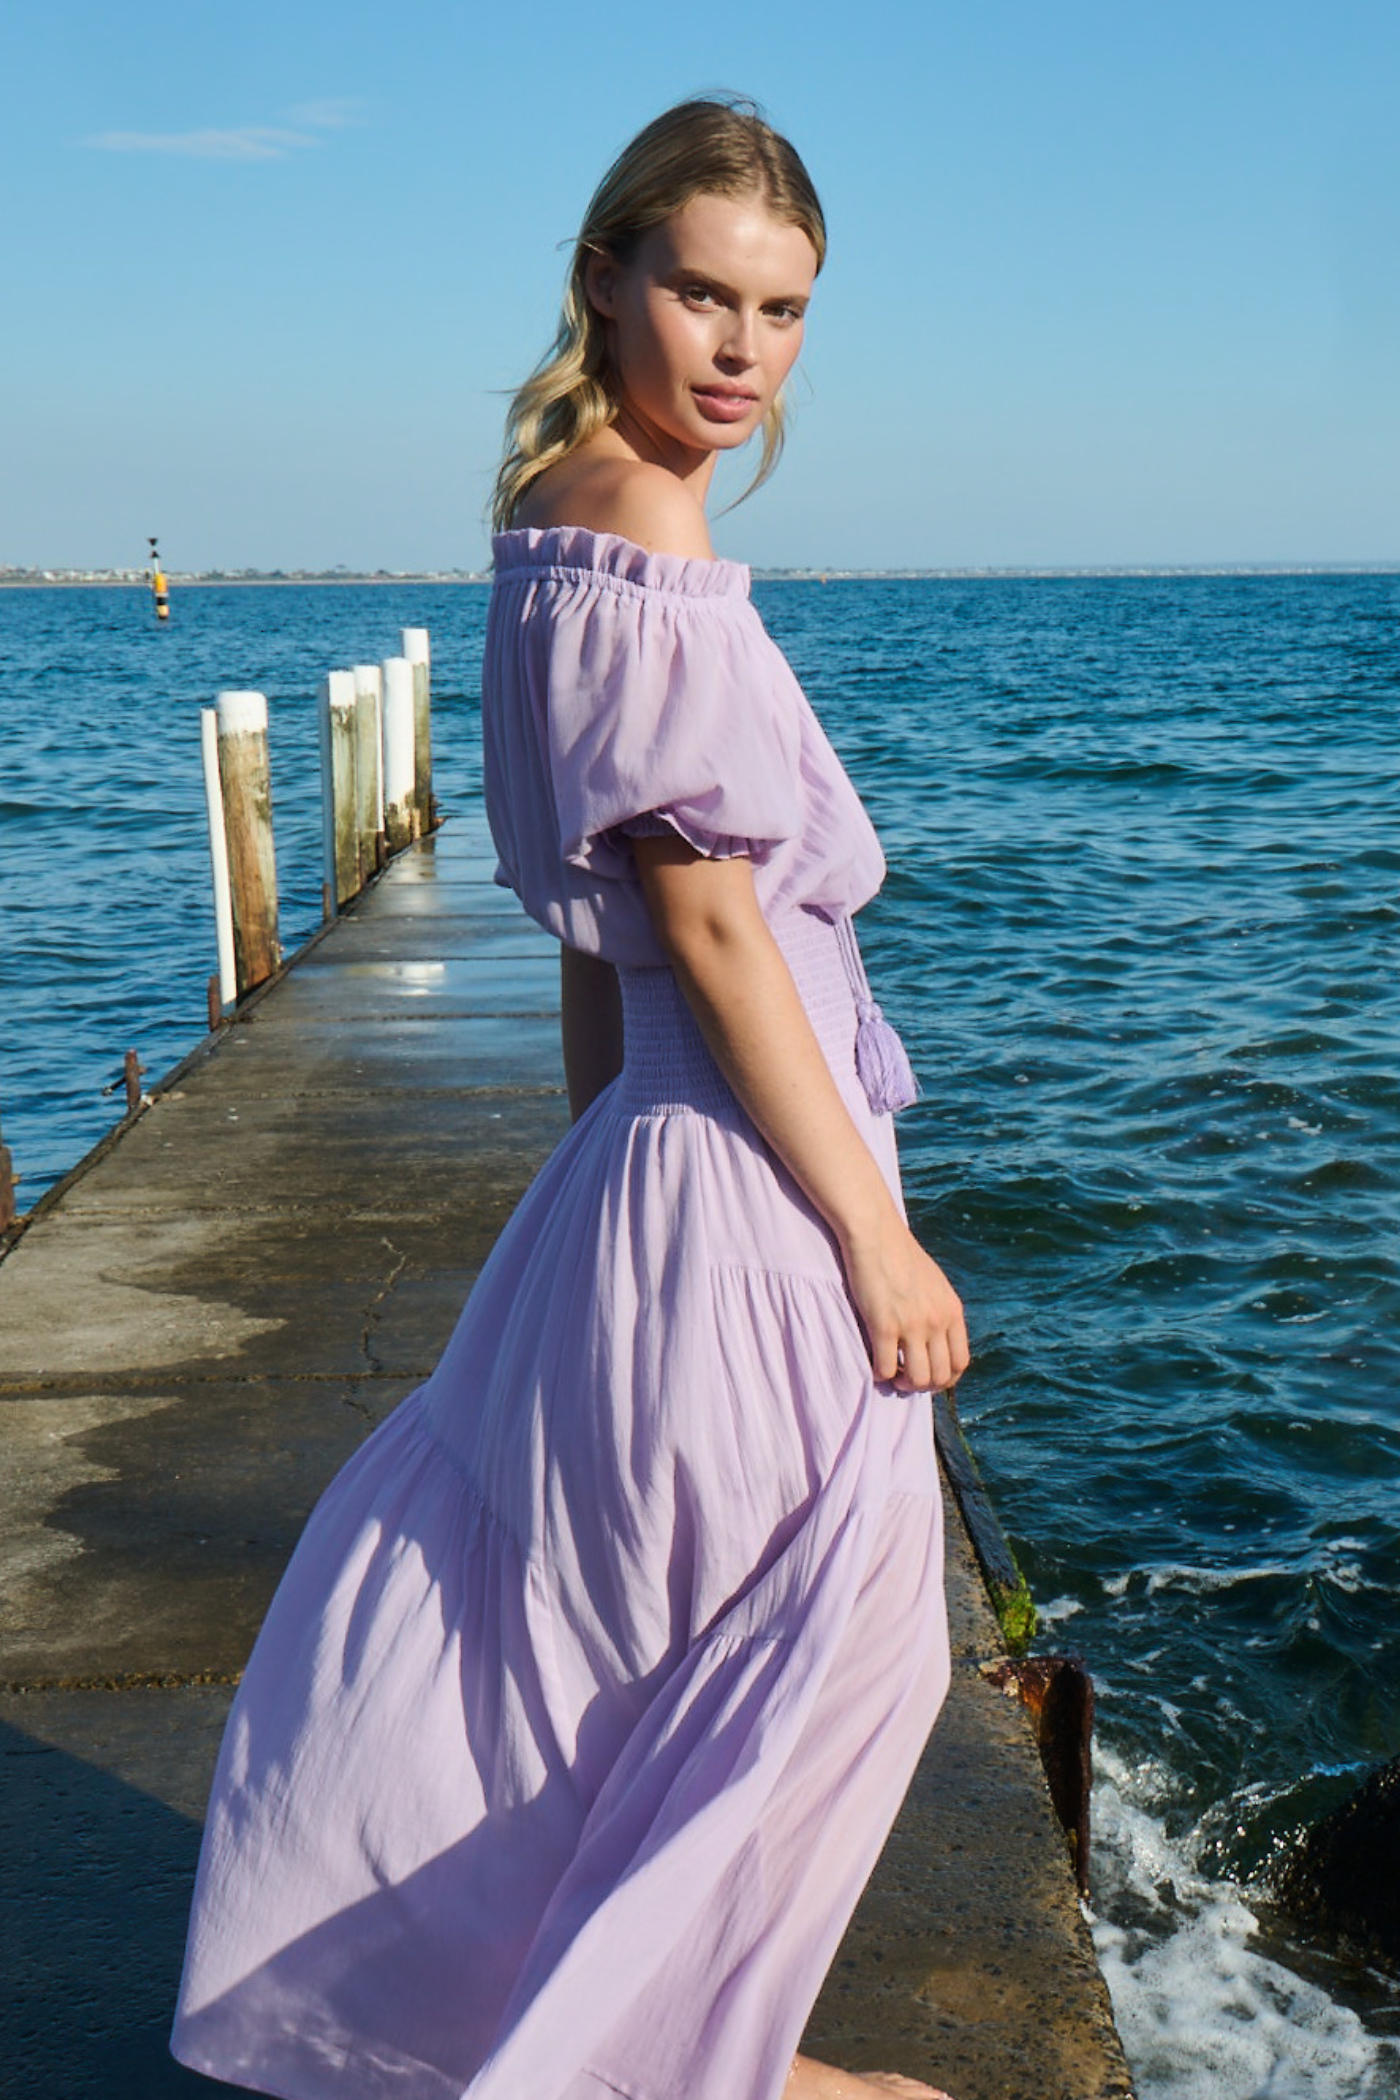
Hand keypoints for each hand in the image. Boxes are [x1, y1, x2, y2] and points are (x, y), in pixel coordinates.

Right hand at [839, 1213, 969, 1393]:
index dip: (946, 1379)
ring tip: (892, 1375)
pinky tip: (874, 1362)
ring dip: (903, 1385)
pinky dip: (879, 1374)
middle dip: (924, 1386)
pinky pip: (885, 1368)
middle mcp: (937, 1321)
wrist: (876, 1234)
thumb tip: (936, 1340)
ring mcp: (911, 1324)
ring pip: (917, 1379)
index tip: (929, 1376)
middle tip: (906, 1379)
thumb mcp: (934, 1284)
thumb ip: (940, 1311)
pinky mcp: (883, 1325)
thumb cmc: (900, 1256)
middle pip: (941, 1377)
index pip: (961, 1362)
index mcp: (952, 1311)